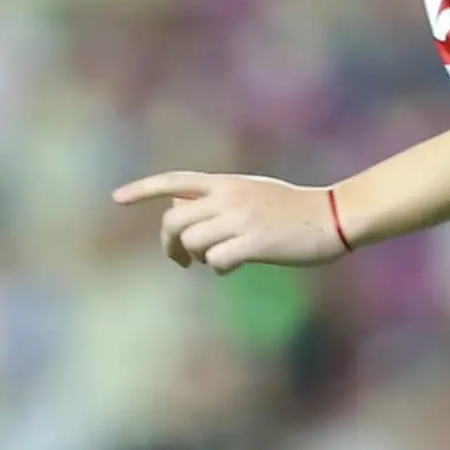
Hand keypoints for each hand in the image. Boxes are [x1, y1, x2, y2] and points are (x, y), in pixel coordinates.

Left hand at [114, 170, 346, 273]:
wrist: (333, 216)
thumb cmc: (292, 208)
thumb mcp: (251, 191)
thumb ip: (216, 197)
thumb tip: (178, 205)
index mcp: (225, 183)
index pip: (174, 181)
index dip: (142, 189)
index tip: (116, 199)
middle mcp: (228, 197)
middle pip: (173, 220)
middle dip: (168, 243)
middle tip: (178, 260)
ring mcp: (241, 219)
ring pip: (192, 243)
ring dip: (198, 257)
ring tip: (216, 258)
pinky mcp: (255, 242)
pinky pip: (216, 261)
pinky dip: (219, 268)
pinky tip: (232, 266)